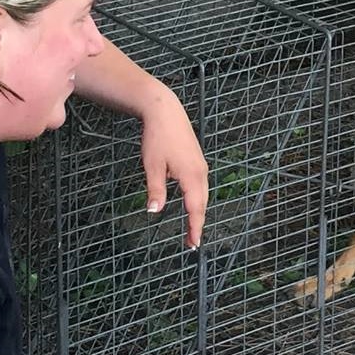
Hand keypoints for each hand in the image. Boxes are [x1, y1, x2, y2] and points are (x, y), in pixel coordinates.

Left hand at [139, 88, 207, 247]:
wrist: (165, 111)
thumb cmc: (158, 137)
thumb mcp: (152, 166)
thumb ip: (156, 190)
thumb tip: (154, 211)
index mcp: (191, 176)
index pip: (195, 209)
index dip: (195, 228)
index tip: (193, 244)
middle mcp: (201, 172)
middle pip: (202, 204)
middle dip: (197, 223)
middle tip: (191, 241)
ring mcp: (201, 166)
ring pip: (203, 194)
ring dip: (198, 211)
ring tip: (192, 226)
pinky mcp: (197, 160)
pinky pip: (200, 185)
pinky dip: (197, 198)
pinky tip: (190, 202)